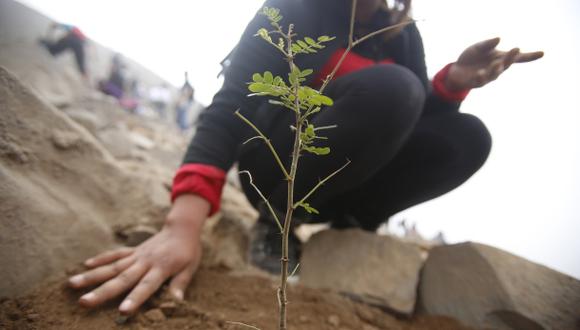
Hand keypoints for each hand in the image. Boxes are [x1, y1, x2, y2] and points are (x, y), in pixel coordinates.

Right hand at [68, 195, 209, 314]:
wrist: (182, 228)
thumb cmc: (188, 251)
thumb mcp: (190, 268)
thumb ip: (180, 284)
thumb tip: (177, 302)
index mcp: (160, 268)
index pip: (146, 287)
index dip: (135, 299)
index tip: (122, 311)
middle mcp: (144, 262)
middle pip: (121, 279)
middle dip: (101, 292)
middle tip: (83, 302)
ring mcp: (136, 255)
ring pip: (112, 266)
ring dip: (92, 276)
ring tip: (72, 283)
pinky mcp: (133, 250)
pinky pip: (115, 254)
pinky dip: (101, 258)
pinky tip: (85, 265)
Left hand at [446, 37, 543, 90]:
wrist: (455, 70)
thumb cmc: (471, 57)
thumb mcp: (478, 47)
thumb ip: (488, 44)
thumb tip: (499, 38)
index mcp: (500, 58)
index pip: (517, 58)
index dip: (530, 56)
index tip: (542, 53)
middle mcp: (496, 68)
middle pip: (507, 64)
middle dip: (511, 58)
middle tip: (516, 50)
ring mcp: (487, 77)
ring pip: (494, 74)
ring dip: (496, 69)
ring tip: (496, 63)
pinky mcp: (476, 82)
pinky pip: (480, 81)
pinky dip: (481, 77)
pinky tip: (480, 73)